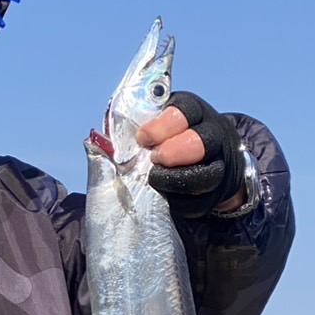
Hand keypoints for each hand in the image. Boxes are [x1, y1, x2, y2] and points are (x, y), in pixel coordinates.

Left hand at [137, 92, 245, 218]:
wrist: (198, 165)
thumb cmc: (164, 143)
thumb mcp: (152, 129)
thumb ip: (132, 133)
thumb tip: (97, 144)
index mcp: (191, 113)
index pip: (183, 111)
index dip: (163, 126)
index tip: (142, 138)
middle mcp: (210, 136)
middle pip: (202, 141)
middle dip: (175, 152)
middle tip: (156, 159)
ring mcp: (217, 164)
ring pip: (207, 174)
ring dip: (177, 180)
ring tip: (156, 180)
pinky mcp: (215, 193)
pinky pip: (200, 201)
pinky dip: (180, 203)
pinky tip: (165, 198)